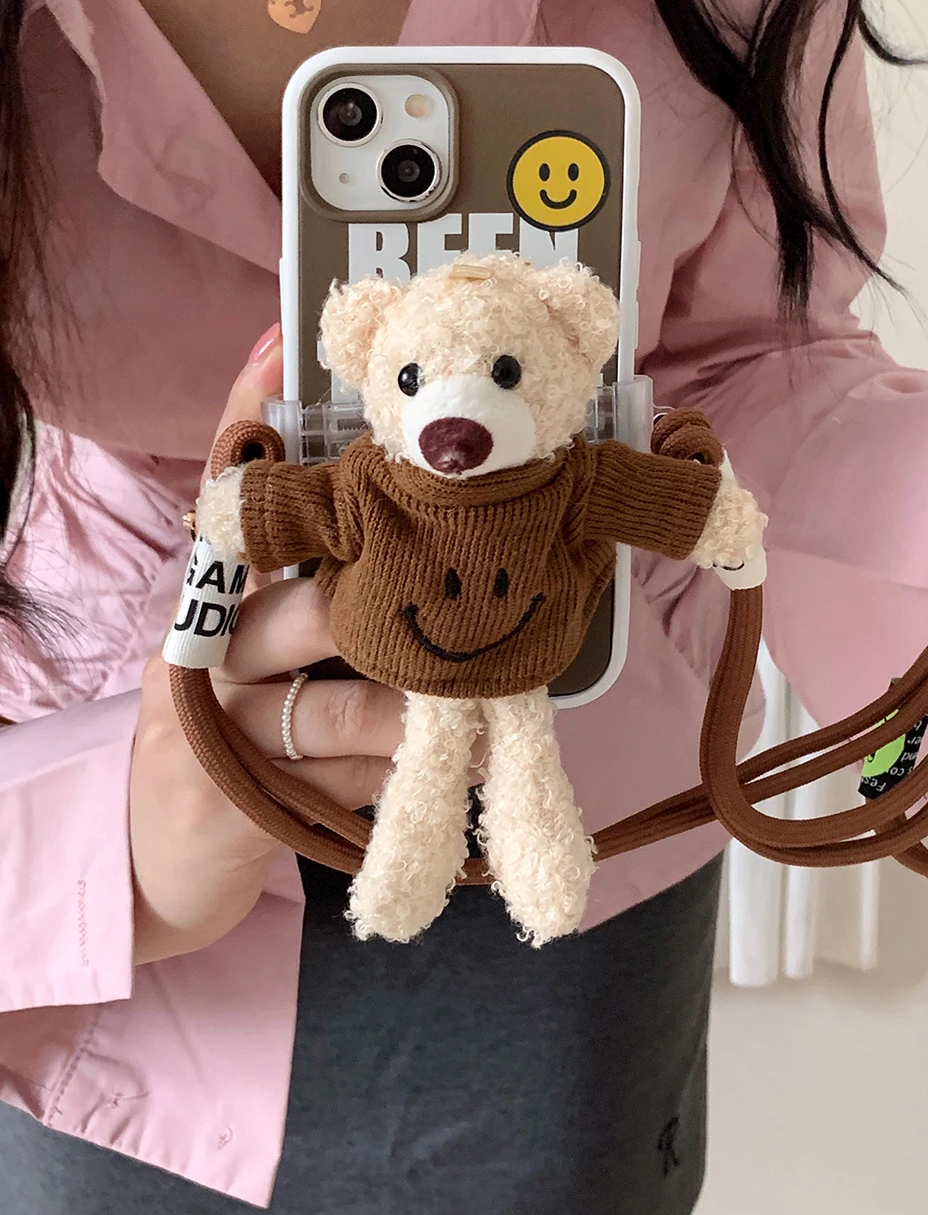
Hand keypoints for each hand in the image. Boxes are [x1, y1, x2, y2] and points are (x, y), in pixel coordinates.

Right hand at [130, 327, 407, 962]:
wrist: (158, 867)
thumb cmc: (243, 744)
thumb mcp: (274, 669)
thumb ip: (332, 613)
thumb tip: (432, 552)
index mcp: (216, 605)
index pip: (226, 498)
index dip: (246, 422)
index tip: (281, 347)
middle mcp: (208, 654)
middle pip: (302, 605)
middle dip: (385, 609)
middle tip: (452, 603)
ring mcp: (217, 728)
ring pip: (341, 697)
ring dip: (422, 707)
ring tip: (482, 706)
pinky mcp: (234, 799)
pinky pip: (347, 773)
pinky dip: (409, 773)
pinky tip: (455, 777)